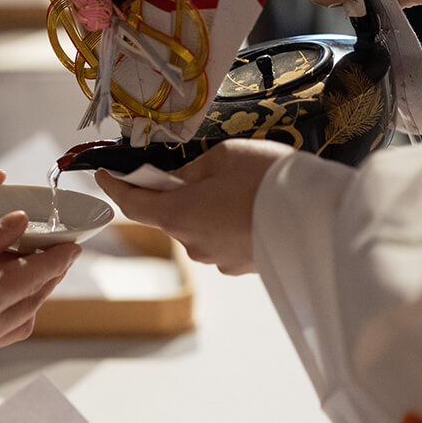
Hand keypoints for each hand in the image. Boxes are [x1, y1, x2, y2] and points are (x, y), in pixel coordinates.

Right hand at [0, 214, 80, 370]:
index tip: (74, 241)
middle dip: (50, 274)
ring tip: (26, 263)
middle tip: (55, 247)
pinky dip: (10, 307)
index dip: (59, 257)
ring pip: (22, 319)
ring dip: (31, 293)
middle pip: (36, 300)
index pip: (37, 275)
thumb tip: (19, 223)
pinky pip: (2, 330)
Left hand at [96, 139, 293, 274]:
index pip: (132, 204)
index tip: (104, 175)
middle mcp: (190, 242)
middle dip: (176, 193)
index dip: (115, 188)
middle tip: (194, 169)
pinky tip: (253, 207)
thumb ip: (193, 168)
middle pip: (169, 215)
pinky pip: (224, 239)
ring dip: (207, 208)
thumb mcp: (226, 156)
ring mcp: (215, 258)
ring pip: (199, 227)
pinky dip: (229, 223)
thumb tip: (182, 177)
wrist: (316, 220)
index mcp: (177, 214)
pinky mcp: (240, 266)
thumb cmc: (269, 181)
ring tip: (240, 187)